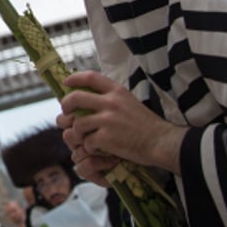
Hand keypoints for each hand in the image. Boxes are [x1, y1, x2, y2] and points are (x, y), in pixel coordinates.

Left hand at [57, 71, 186, 174]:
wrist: (161, 142)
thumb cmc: (146, 125)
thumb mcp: (130, 102)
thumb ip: (112, 98)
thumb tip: (90, 98)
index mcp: (117, 91)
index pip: (91, 77)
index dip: (75, 79)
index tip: (66, 83)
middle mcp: (111, 103)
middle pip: (75, 98)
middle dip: (65, 106)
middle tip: (65, 114)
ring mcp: (108, 120)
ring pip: (77, 123)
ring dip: (76, 133)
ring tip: (82, 138)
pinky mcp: (107, 137)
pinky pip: (87, 141)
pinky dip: (88, 147)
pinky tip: (96, 149)